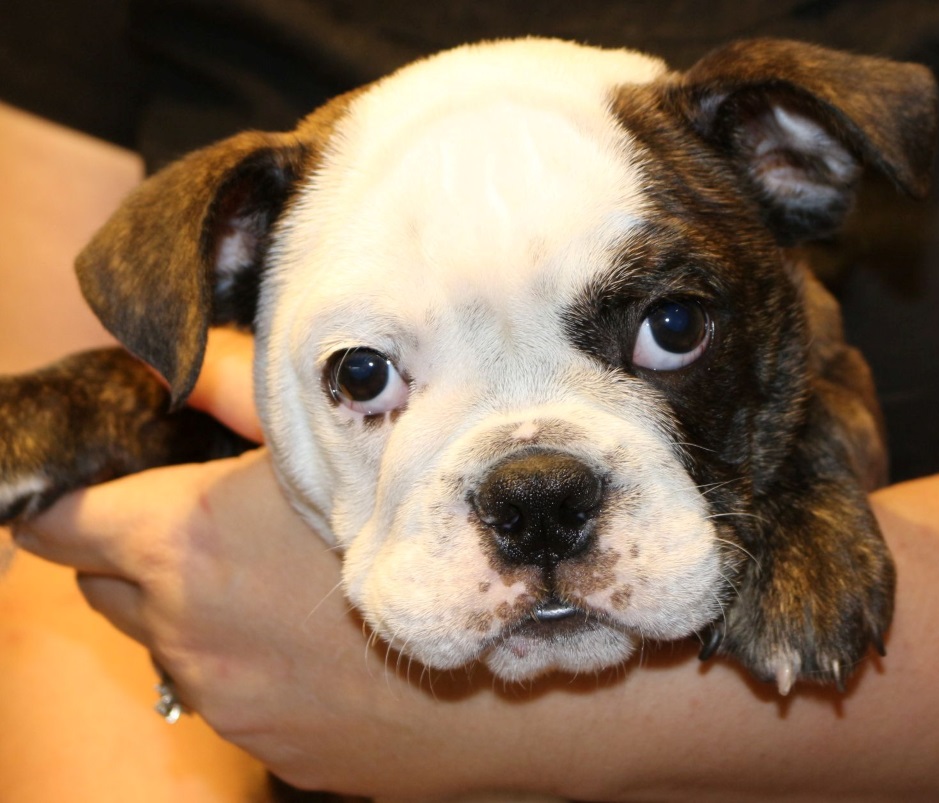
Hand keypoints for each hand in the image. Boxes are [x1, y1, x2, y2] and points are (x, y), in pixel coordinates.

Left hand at [14, 328, 938, 799]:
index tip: (100, 467)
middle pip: (114, 585)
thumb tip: (192, 352)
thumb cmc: (468, 549)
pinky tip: (329, 625)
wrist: (558, 688)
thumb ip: (251, 396)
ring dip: (204, 600)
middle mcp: (198, 651)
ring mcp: (242, 715)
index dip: (74, 489)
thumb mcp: (356, 451)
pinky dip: (257, 655)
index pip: (65, 523)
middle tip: (218, 499)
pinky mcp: (285, 759)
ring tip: (288, 561)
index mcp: (193, 563)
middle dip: (144, 539)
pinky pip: (237, 694)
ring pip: (175, 646)